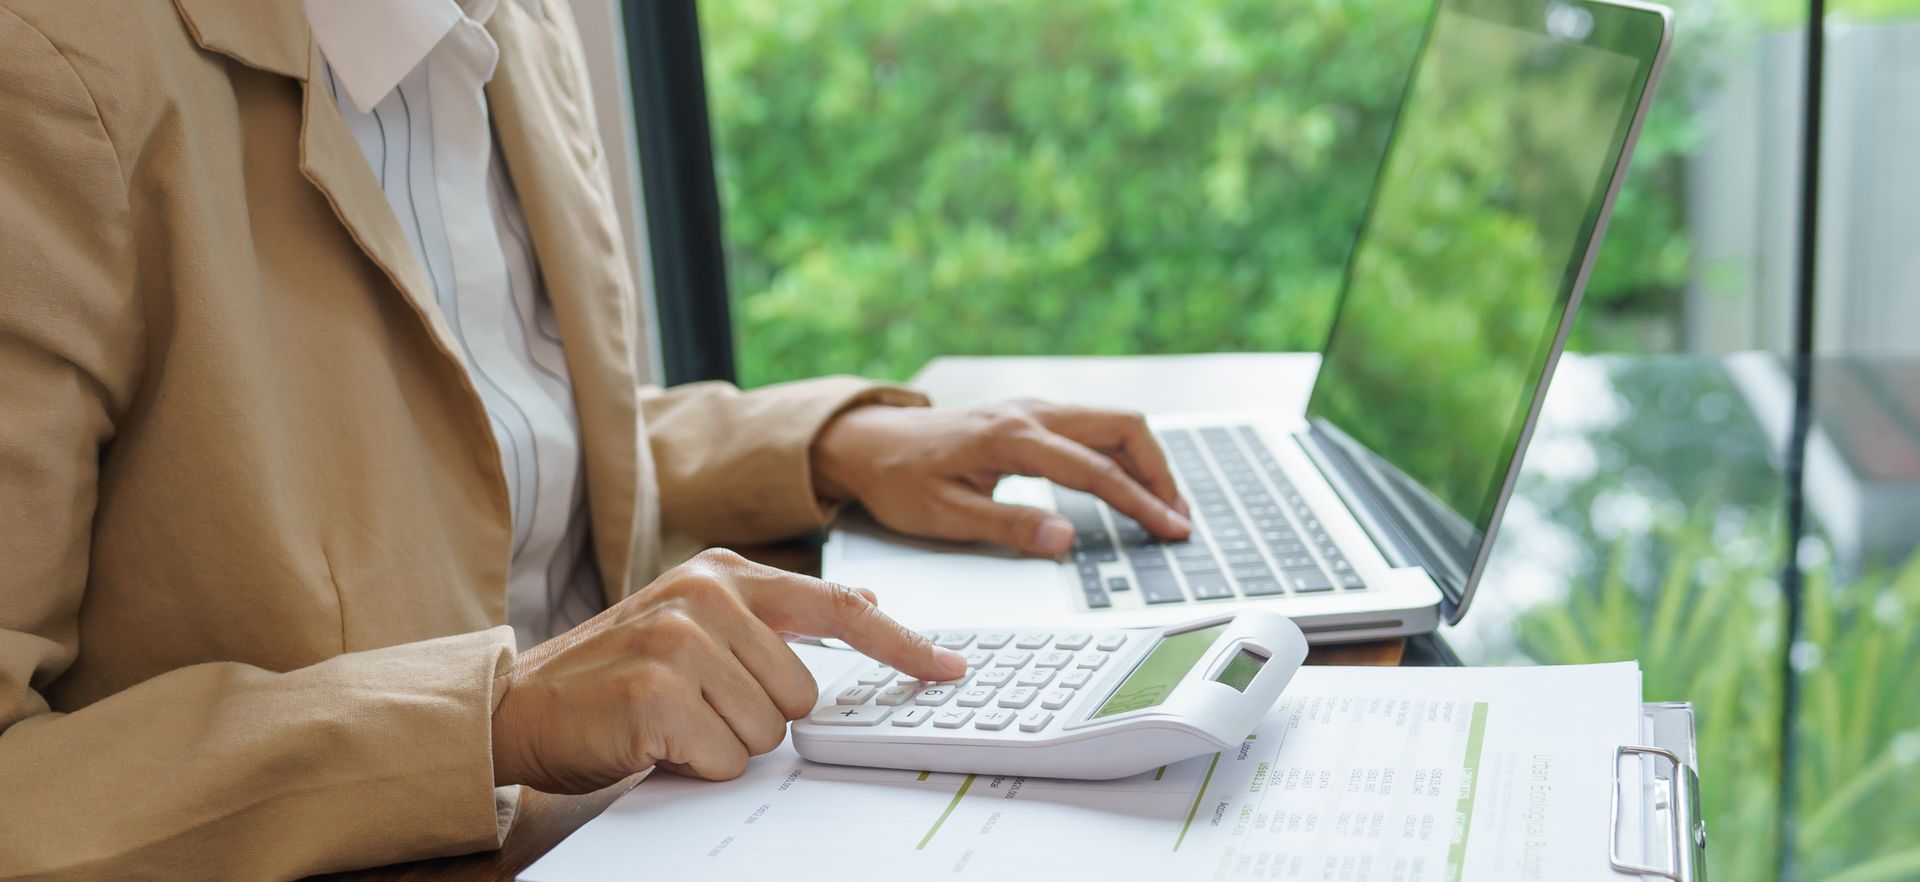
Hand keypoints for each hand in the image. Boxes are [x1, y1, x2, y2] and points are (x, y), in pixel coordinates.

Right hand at [489, 549, 965, 791]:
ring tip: (672, 721)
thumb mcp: (698, 626)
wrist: (518, 704)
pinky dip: (696, 765)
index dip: (901, 643)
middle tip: (699, 709)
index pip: (837, 606)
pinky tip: (655, 740)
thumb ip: (776, 620)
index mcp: (723, 573)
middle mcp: (705, 594)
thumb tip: (866, 617)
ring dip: (725, 743)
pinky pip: (727, 756)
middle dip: (760, 717)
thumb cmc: (614, 676)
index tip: (948, 667)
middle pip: (805, 691)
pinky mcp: (657, 691)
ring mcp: (680, 639)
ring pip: (770, 728)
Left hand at [811, 399, 1190, 556]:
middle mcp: (1030, 413)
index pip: (1095, 470)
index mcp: (1011, 437)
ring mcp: (1033, 409)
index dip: (1141, 503)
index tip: (1172, 529)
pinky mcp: (1032, 415)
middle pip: (1122, 427)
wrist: (868, 441)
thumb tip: (1065, 538)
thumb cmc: (899, 479)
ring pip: (1113, 423)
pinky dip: (1123, 454)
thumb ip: (1008, 525)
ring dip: (1145, 461)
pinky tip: (1129, 484)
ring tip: (1164, 507)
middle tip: (1178, 519)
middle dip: (1160, 473)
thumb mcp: (943, 514)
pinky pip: (1094, 427)